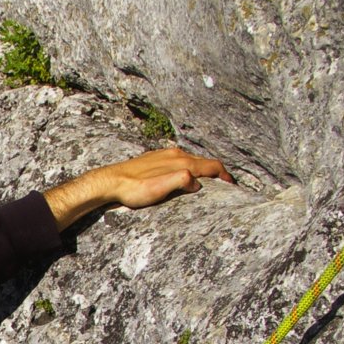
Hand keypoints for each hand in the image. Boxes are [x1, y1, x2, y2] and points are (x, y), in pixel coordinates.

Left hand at [43, 147, 234, 230]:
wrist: (110, 181)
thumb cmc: (133, 189)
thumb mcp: (159, 189)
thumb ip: (180, 182)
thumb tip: (198, 182)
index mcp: (180, 161)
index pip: (212, 166)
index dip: (225, 176)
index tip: (233, 186)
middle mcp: (175, 154)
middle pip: (204, 161)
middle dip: (217, 172)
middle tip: (225, 185)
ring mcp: (165, 154)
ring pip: (192, 159)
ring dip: (203, 169)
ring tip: (208, 181)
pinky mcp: (155, 158)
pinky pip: (180, 160)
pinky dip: (190, 167)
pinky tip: (184, 175)